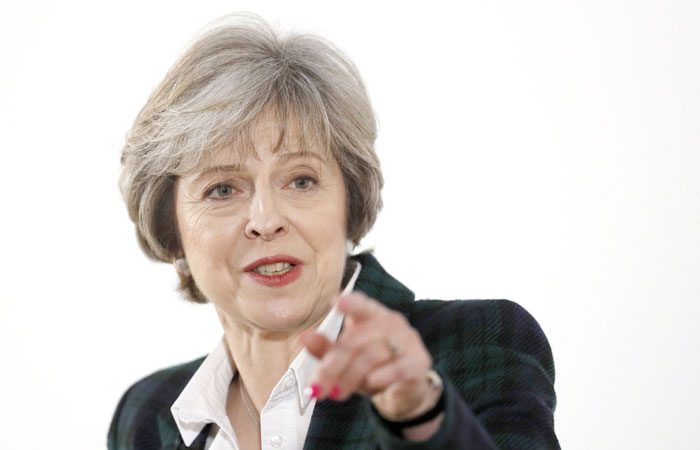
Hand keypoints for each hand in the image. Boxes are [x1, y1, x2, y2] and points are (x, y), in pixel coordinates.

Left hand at [300, 292, 435, 419]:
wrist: (404, 392)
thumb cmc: (371, 368)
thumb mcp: (345, 361)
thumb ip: (325, 349)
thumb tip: (304, 337)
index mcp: (371, 315)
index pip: (362, 305)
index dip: (351, 303)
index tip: (337, 302)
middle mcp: (390, 322)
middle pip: (356, 340)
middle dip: (333, 365)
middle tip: (316, 387)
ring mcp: (407, 340)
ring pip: (373, 354)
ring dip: (351, 376)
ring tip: (337, 393)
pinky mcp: (419, 361)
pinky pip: (400, 366)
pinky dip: (384, 374)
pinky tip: (372, 382)